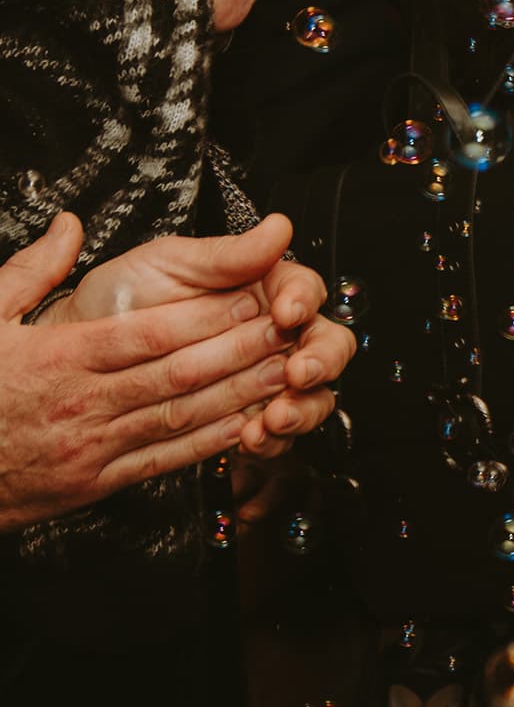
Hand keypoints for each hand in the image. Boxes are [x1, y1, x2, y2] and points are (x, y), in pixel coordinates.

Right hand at [0, 213, 338, 532]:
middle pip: (178, 374)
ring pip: (181, 417)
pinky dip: (211, 444)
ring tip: (291, 370)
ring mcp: (91, 447)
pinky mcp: (95, 483)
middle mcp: (81, 404)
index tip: (252, 293)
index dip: (208, 315)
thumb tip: (70, 223)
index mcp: (57, 359)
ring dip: (242, 394)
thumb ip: (30, 271)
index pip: (149, 334)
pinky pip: (164, 461)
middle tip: (292, 326)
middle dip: (243, 349)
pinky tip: (251, 424)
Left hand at [50, 213, 355, 472]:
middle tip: (297, 371)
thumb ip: (228, 253)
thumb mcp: (167, 265)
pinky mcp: (250, 417)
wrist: (77, 358)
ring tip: (276, 416)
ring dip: (303, 408)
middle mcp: (274, 334)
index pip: (306, 290)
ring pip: (313, 395)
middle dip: (320, 360)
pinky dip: (271, 440)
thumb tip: (279, 226)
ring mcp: (266, 379)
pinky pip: (279, 434)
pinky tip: (252, 437)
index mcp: (263, 288)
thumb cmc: (120, 303)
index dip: (304, 301)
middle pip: (327, 344)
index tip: (287, 311)